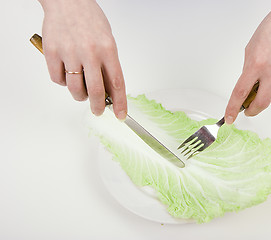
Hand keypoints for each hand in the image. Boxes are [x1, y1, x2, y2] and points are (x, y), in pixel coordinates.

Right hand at [39, 0, 126, 118]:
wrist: (67, 1)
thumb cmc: (89, 20)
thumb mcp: (107, 40)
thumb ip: (108, 65)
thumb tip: (109, 90)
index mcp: (108, 49)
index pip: (116, 83)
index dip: (120, 103)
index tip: (121, 115)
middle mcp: (89, 52)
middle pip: (95, 91)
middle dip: (98, 107)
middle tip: (98, 111)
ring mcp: (69, 52)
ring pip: (75, 89)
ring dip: (80, 96)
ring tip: (82, 91)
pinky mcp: (51, 52)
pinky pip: (58, 79)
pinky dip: (64, 82)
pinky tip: (68, 74)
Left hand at [225, 0, 270, 123]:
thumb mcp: (252, 48)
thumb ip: (249, 69)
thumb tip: (248, 89)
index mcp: (256, 63)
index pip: (240, 93)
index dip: (233, 108)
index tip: (230, 118)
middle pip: (261, 103)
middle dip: (253, 110)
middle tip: (250, 110)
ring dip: (269, 98)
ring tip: (269, 85)